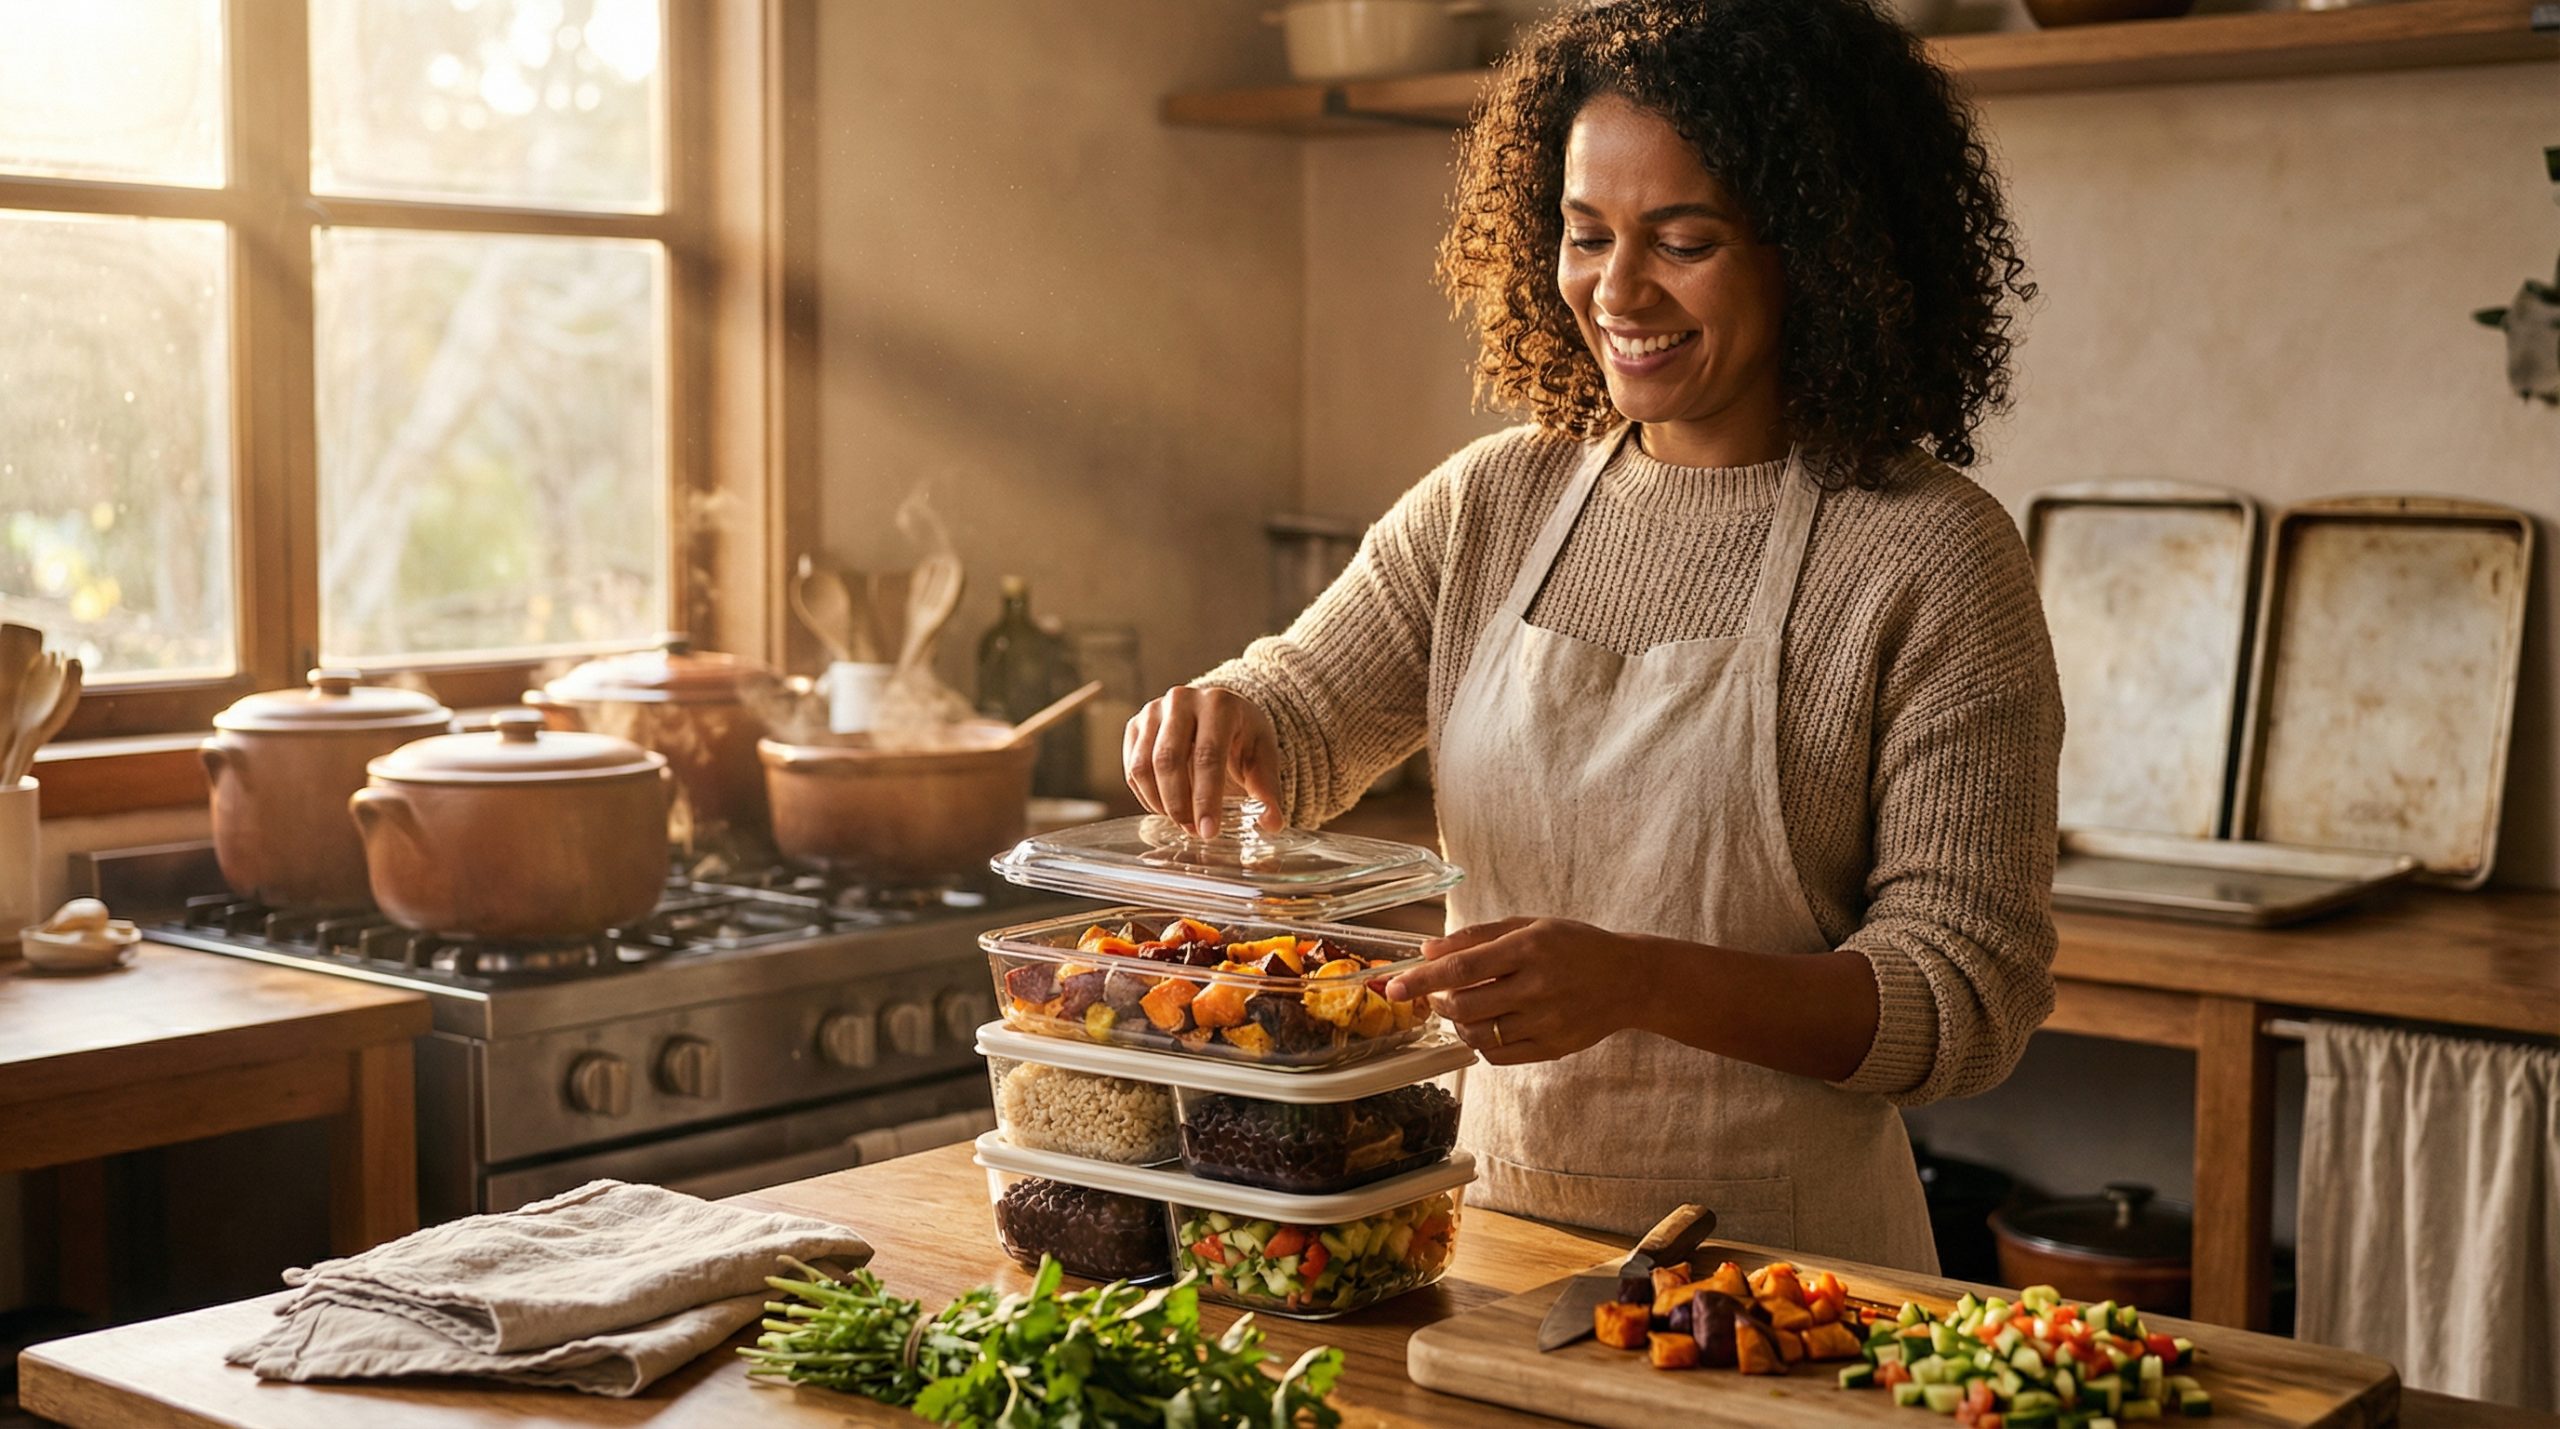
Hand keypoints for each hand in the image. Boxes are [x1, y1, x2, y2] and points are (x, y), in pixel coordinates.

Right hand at [1123, 686, 1283, 837]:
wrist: (1218, 713)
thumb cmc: (1242, 736)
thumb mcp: (1262, 757)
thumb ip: (1268, 790)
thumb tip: (1272, 823)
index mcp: (1219, 704)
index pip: (1208, 756)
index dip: (1206, 798)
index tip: (1208, 831)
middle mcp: (1182, 700)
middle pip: (1168, 760)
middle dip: (1179, 804)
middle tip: (1193, 832)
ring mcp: (1153, 710)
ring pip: (1143, 766)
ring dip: (1160, 803)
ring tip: (1182, 822)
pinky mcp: (1136, 725)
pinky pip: (1132, 768)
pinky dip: (1146, 796)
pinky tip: (1166, 807)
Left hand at [1383, 917, 1661, 1064]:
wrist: (1630, 979)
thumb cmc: (1575, 946)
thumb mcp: (1530, 925)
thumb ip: (1477, 936)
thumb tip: (1427, 950)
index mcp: (1529, 949)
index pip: (1462, 967)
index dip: (1421, 979)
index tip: (1392, 987)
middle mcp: (1537, 987)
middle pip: (1465, 1005)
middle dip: (1436, 1002)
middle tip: (1434, 994)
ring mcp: (1545, 1022)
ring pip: (1479, 1034)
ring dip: (1456, 1023)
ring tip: (1459, 1008)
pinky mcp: (1552, 1048)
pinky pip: (1499, 1056)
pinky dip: (1480, 1043)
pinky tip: (1483, 1026)